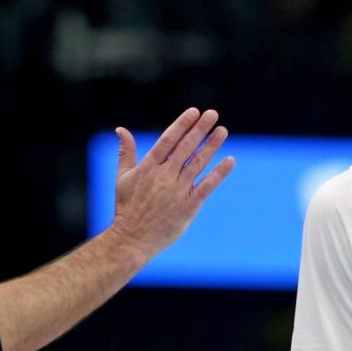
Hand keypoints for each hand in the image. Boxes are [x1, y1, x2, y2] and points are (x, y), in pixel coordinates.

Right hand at [110, 108, 234, 255]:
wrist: (132, 239)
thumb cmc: (126, 208)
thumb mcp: (122, 177)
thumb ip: (126, 152)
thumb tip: (121, 129)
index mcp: (148, 167)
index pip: (168, 139)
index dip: (182, 124)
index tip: (194, 112)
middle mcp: (164, 176)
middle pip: (186, 147)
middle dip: (200, 129)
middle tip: (213, 114)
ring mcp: (178, 191)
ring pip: (198, 163)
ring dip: (211, 145)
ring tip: (223, 130)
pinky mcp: (189, 205)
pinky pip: (207, 186)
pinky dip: (219, 173)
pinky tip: (230, 160)